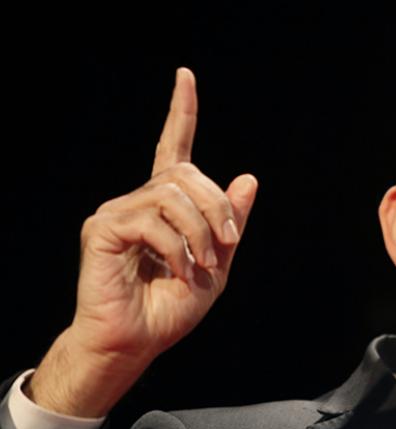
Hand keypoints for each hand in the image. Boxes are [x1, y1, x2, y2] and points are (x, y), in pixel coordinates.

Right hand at [26, 68, 257, 416]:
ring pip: (173, 195)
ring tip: (202, 265)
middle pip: (189, 175)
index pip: (175, 147)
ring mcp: (119, 211)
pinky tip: (177, 270)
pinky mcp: (103, 228)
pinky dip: (176, 248)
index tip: (186, 77)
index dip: (181, 112)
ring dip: (201, 232)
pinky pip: (153, 220)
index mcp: (167, 205)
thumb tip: (249, 177)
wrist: (137, 341)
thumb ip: (232, 223)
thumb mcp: (218, 264)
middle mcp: (140, 200)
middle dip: (219, 208)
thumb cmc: (171, 307)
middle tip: (227, 245)